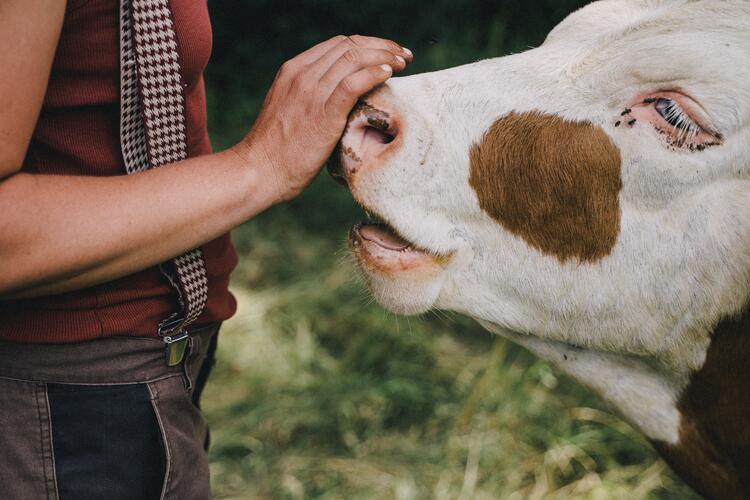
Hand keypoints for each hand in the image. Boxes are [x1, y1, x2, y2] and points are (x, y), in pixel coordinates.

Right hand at [235, 35, 411, 201]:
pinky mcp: (323, 114)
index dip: (368, 44)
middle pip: (350, 46)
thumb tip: (341, 98)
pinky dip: (374, 73)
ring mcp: (312, 92)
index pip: (338, 44)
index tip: (387, 52)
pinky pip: (353, 83)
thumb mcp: (291, 110)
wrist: (260, 170)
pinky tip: (388, 74)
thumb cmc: (278, 150)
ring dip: (384, 57)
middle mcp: (302, 75)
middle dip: (381, 46)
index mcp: (293, 70)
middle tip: (402, 54)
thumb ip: (311, 97)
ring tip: (402, 63)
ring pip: (354, 58)